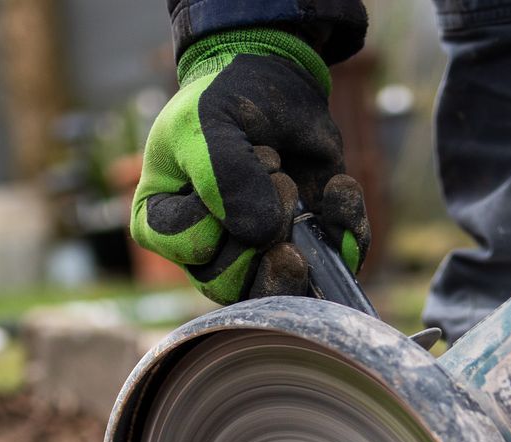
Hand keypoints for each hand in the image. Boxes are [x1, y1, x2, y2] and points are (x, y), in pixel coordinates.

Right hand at [131, 28, 369, 304]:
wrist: (273, 81)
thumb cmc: (224, 101)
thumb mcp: (210, 123)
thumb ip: (224, 175)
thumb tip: (264, 236)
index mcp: (164, 224)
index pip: (194, 249)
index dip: (223, 208)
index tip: (237, 154)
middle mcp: (206, 254)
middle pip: (232, 283)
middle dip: (264, 227)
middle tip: (279, 175)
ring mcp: (256, 259)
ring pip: (279, 292)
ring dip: (300, 239)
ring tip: (298, 188)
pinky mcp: (306, 251)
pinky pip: (333, 269)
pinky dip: (346, 228)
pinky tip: (338, 185)